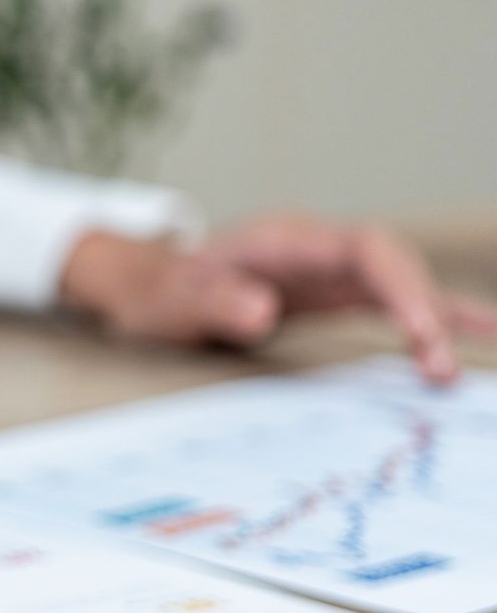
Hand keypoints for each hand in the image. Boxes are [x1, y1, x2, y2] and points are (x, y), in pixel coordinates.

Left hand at [60, 215, 496, 383]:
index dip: (399, 285)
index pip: (363, 250)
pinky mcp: (335, 293)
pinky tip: (480, 330)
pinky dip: (434, 315)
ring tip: (457, 369)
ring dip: (435, 320)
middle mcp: (316, 248)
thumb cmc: (161, 294)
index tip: (418, 331)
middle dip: (424, 311)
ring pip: (401, 283)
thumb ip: (212, 303)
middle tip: (439, 370)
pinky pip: (393, 300)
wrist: (150, 287)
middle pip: (393, 265)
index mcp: (283, 242)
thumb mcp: (171, 303)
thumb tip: (259, 311)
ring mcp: (329, 269)